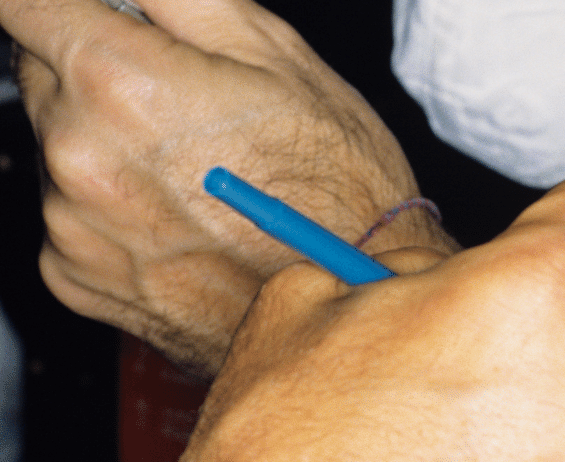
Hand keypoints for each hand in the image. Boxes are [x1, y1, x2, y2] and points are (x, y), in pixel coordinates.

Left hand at [1, 0, 455, 374]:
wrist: (358, 300)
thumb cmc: (338, 183)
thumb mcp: (278, 54)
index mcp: (119, 83)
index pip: (25, 5)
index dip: (64, 4)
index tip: (95, 15)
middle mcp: (78, 155)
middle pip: (41, 73)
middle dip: (96, 71)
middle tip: (187, 102)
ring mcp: (70, 223)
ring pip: (59, 147)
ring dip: (107, 143)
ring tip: (196, 172)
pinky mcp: (74, 276)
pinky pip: (72, 216)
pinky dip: (114, 209)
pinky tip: (184, 219)